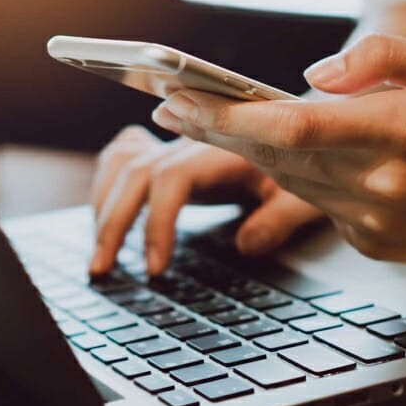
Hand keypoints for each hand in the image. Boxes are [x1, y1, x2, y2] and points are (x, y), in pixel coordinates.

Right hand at [89, 126, 323, 275]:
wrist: (305, 135)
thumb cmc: (307, 164)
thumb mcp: (304, 195)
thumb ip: (279, 219)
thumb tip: (246, 246)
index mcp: (223, 151)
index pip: (173, 177)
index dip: (158, 220)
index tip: (154, 266)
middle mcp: (193, 143)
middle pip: (137, 173)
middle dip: (113, 222)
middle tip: (103, 270)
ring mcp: (179, 145)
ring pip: (125, 165)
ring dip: (103, 208)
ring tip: (99, 256)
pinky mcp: (172, 152)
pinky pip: (126, 155)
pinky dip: (108, 181)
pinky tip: (101, 209)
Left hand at [152, 35, 405, 264]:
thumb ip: (381, 56)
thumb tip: (310, 79)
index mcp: (403, 131)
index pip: (294, 127)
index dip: (229, 117)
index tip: (182, 101)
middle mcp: (384, 184)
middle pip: (276, 158)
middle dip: (219, 132)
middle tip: (175, 108)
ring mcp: (376, 223)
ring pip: (290, 184)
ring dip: (250, 155)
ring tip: (215, 124)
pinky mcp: (372, 245)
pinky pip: (318, 206)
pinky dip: (299, 180)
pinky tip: (292, 158)